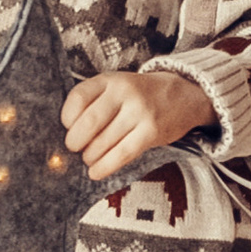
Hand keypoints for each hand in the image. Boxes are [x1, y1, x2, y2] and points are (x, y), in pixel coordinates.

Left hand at [62, 67, 211, 178]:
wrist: (184, 94)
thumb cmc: (141, 95)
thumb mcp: (117, 86)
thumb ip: (94, 101)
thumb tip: (68, 134)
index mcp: (111, 79)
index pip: (78, 97)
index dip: (67, 117)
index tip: (67, 127)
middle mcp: (125, 92)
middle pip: (89, 122)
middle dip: (75, 141)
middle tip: (75, 148)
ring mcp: (139, 112)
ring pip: (104, 142)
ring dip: (90, 156)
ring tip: (89, 158)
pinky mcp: (151, 132)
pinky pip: (122, 154)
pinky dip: (105, 166)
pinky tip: (95, 172)